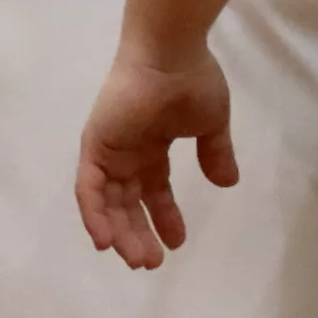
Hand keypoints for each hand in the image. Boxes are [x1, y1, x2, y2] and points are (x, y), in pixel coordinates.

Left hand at [75, 45, 236, 270]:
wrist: (171, 55)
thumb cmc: (193, 82)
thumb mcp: (212, 123)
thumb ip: (216, 153)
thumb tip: (228, 183)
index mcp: (151, 145)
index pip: (154, 190)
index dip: (166, 216)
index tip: (179, 243)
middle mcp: (126, 152)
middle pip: (128, 203)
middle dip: (139, 234)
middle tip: (152, 262)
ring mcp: (108, 150)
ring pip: (107, 203)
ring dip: (119, 233)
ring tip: (137, 258)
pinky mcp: (94, 148)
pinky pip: (89, 190)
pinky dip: (95, 216)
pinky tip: (107, 241)